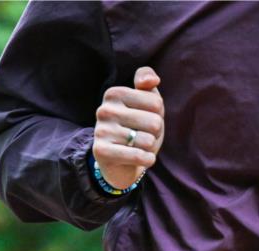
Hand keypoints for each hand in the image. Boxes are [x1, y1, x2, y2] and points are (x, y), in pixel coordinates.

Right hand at [93, 66, 164, 188]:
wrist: (120, 163)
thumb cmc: (137, 128)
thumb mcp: (147, 103)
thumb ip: (147, 82)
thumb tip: (152, 80)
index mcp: (114, 94)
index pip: (156, 103)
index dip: (157, 115)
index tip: (144, 120)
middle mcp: (104, 110)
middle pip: (154, 122)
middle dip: (154, 134)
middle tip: (141, 137)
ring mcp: (100, 131)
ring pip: (148, 141)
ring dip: (149, 148)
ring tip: (137, 147)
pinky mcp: (101, 152)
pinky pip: (138, 156)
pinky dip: (147, 160)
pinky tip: (140, 160)